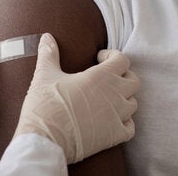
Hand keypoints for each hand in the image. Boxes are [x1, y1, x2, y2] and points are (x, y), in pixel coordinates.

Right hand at [14, 33, 139, 163]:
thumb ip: (49, 54)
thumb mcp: (45, 75)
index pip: (123, 59)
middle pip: (133, 80)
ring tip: (108, 100)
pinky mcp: (114, 135)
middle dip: (123, 76)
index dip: (112, 56)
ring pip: (133, 103)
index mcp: (102, 76)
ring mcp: (117, 116)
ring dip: (124, 99)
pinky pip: (131, 127)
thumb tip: (47, 37)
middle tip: (107, 78)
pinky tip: (112, 121)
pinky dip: (125, 123)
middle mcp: (115, 94)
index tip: (98, 59)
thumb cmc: (45, 105)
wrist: (44, 140)